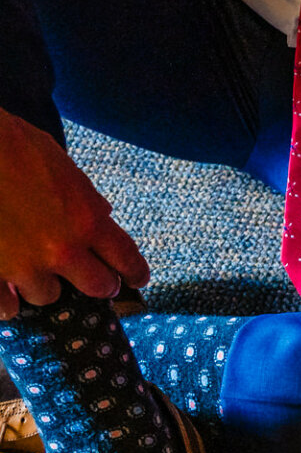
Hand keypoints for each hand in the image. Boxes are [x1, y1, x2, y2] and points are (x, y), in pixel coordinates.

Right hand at [0, 109, 149, 317]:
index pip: (127, 259)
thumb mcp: (59, 166)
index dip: (134, 273)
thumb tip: (102, 215)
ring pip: (48, 295)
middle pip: (98, 287)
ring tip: (30, 268)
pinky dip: (7, 302)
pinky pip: (7, 307)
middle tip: (89, 278)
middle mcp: (62, 249)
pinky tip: (5, 292)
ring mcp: (24, 265)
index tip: (135, 280)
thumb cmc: (9, 144)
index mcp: (87, 219)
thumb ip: (84, 198)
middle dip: (97, 283)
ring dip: (42, 284)